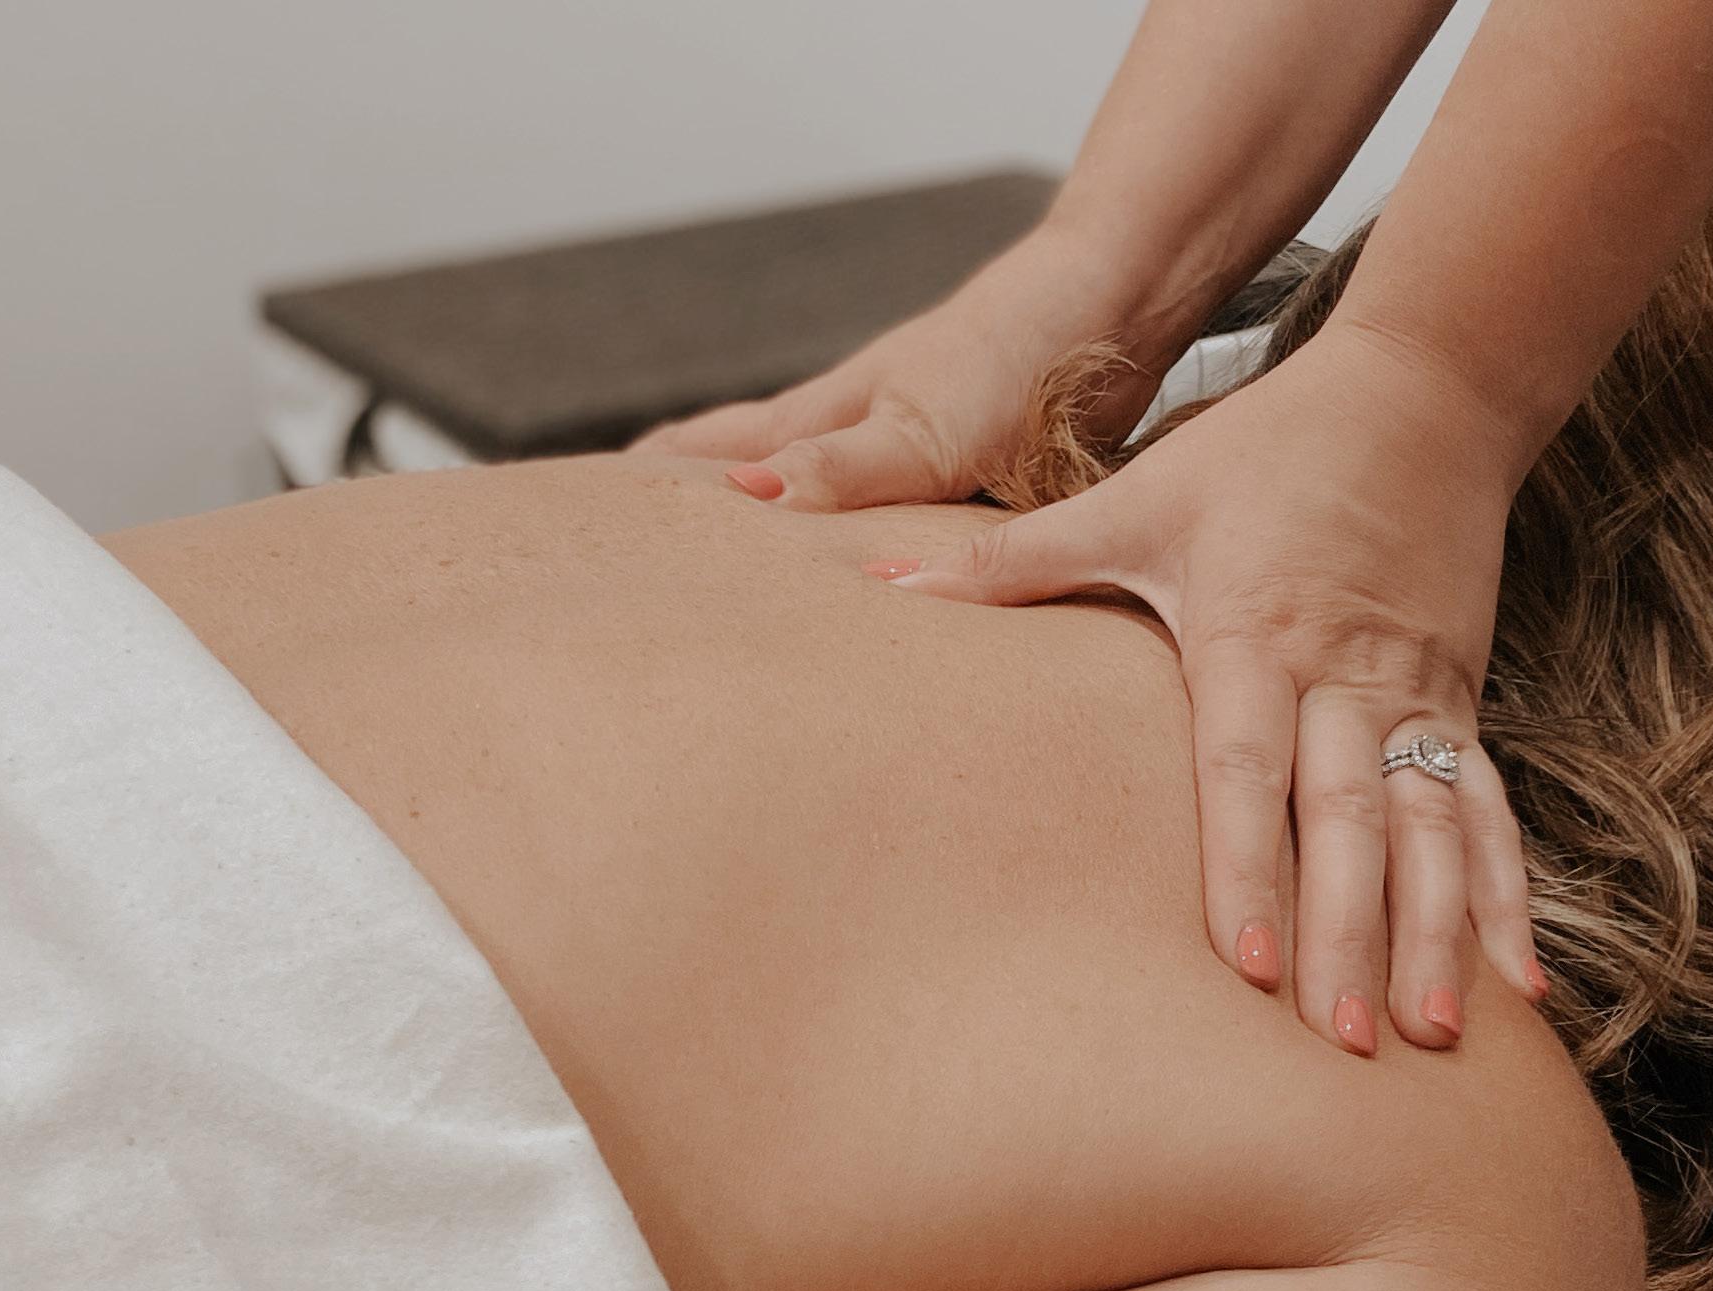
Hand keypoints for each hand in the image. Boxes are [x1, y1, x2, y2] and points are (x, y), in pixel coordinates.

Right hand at [631, 228, 1164, 512]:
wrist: (1118, 304)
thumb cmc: (1015, 355)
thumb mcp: (920, 427)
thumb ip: (840, 467)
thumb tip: (742, 499)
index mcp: (834, 417)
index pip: (725, 450)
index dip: (663, 476)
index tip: (594, 504)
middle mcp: (866, 428)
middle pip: (766, 465)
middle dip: (709, 501)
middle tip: (651, 541)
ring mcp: (920, 444)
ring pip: (836, 493)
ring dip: (795, 525)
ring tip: (754, 564)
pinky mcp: (980, 468)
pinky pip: (911, 520)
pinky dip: (881, 542)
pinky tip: (889, 561)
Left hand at [867, 318, 1541, 1053]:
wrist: (1426, 388)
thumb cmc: (1266, 450)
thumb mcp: (1138, 497)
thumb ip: (1017, 561)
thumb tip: (884, 588)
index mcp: (1257, 634)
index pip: (1247, 770)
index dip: (1246, 867)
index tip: (1243, 964)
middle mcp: (1347, 678)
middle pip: (1349, 823)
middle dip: (1349, 936)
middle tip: (1340, 1043)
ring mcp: (1417, 698)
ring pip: (1432, 833)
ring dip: (1434, 936)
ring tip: (1429, 1037)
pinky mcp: (1464, 706)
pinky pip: (1489, 814)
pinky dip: (1507, 898)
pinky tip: (1517, 986)